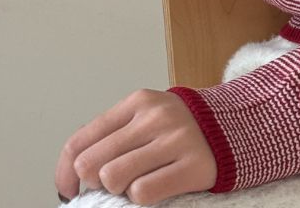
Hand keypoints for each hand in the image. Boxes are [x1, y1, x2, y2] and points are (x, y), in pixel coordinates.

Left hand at [55, 88, 216, 205]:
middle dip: (95, 182)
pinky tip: (157, 186)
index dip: (65, 173)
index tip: (69, 189)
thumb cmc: (180, 128)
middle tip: (112, 184)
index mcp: (138, 102)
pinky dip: (142, 197)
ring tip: (137, 181)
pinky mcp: (191, 166)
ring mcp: (174, 140)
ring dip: (119, 189)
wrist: (234, 127)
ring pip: (113, 178)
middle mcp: (155, 117)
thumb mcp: (146, 116)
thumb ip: (114, 134)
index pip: (80, 140)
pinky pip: (143, 193)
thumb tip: (72, 171)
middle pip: (91, 164)